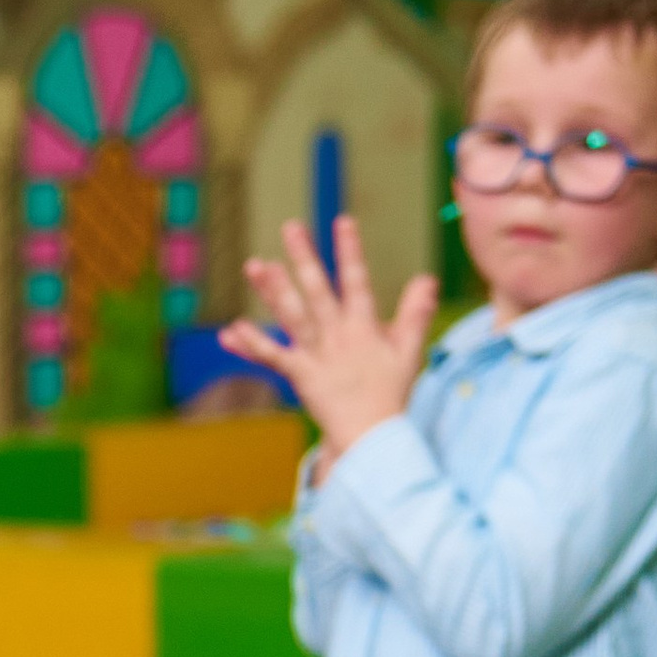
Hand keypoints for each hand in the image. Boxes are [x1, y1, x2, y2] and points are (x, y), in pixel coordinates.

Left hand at [219, 216, 437, 464]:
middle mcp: (337, 336)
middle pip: (318, 290)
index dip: (350, 251)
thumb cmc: (390, 393)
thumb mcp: (409, 351)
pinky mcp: (299, 375)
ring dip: (273, 290)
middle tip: (291, 227)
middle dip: (304, 257)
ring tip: (256, 264)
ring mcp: (316, 355)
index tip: (343, 221)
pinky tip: (230, 330)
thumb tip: (427, 279)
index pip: (357, 281)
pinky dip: (251, 345)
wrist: (371, 436)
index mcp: (364, 327)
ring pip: (291, 316)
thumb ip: (415, 313)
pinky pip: (272, 357)